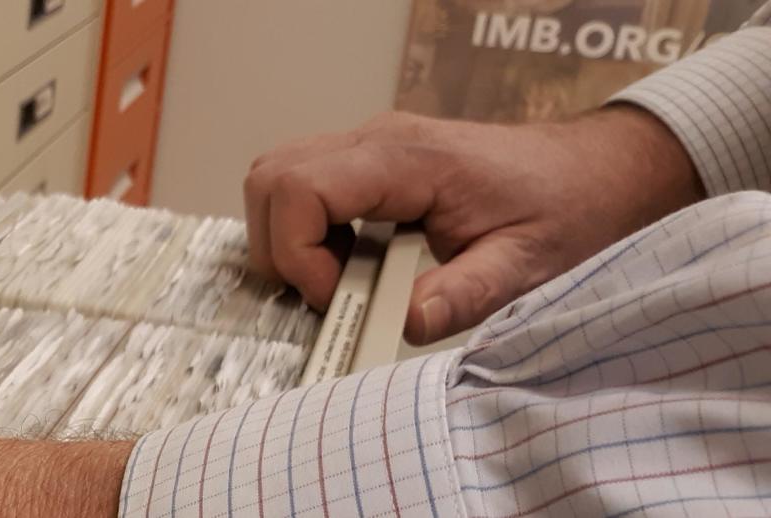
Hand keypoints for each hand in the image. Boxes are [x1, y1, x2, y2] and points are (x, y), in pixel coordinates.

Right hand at [245, 108, 702, 343]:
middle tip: (330, 294)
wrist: (595, 173)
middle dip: (279, 249)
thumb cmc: (567, 210)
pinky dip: (304, 231)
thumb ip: (464, 293)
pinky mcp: (368, 161)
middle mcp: (375, 140)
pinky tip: (350, 264)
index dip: (298, 255)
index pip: (298, 189)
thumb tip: (404, 324)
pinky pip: (302, 186)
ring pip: (275, 180)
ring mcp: (367, 145)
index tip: (338, 299)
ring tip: (338, 281)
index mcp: (407, 158)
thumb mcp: (526, 264)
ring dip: (287, 240)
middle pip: (270, 179)